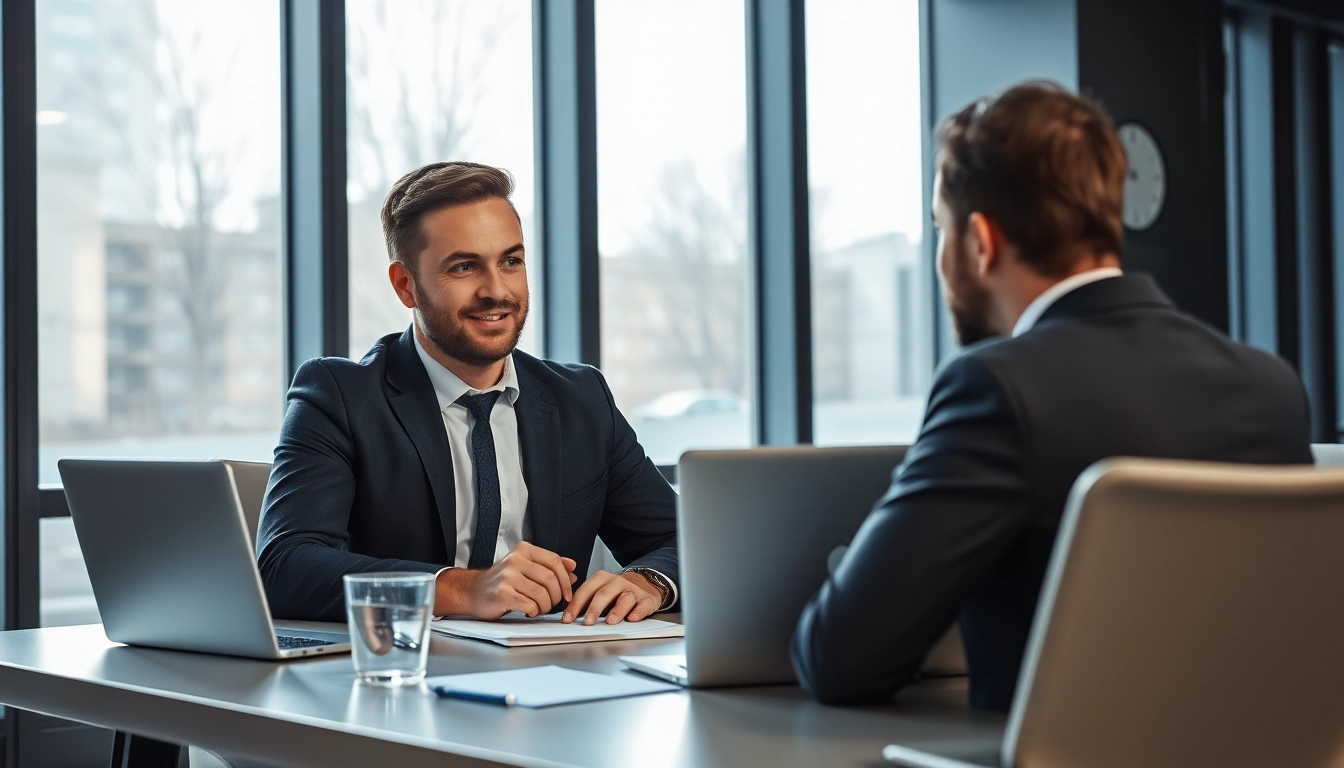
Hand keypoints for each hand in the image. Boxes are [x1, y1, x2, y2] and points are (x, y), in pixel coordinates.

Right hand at [435, 542, 576, 618]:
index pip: (554, 561)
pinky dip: (533, 611)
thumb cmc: (500, 581)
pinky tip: (528, 611)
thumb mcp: (524, 567)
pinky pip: (530, 605)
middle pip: (550, 578)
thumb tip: (572, 567)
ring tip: (538, 608)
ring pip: (542, 594)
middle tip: (552, 603)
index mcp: (523, 550)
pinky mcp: (502, 593)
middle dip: (556, 596)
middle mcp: (515, 560)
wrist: (472, 591)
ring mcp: (508, 576)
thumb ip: (548, 566)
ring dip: (545, 606)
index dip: (565, 579)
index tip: (567, 592)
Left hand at [560, 570, 660, 624]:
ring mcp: (633, 590)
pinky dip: (638, 612)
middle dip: (594, 609)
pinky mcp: (647, 599)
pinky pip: (643, 605)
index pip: (586, 590)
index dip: (575, 604)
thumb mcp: (600, 589)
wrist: (645, 583)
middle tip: (587, 622)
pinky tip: (633, 618)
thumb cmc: (617, 590)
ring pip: (624, 598)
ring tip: (610, 621)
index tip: (567, 618)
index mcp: (602, 579)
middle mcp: (617, 582)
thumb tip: (566, 616)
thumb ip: (585, 599)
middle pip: (604, 594)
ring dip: (617, 610)